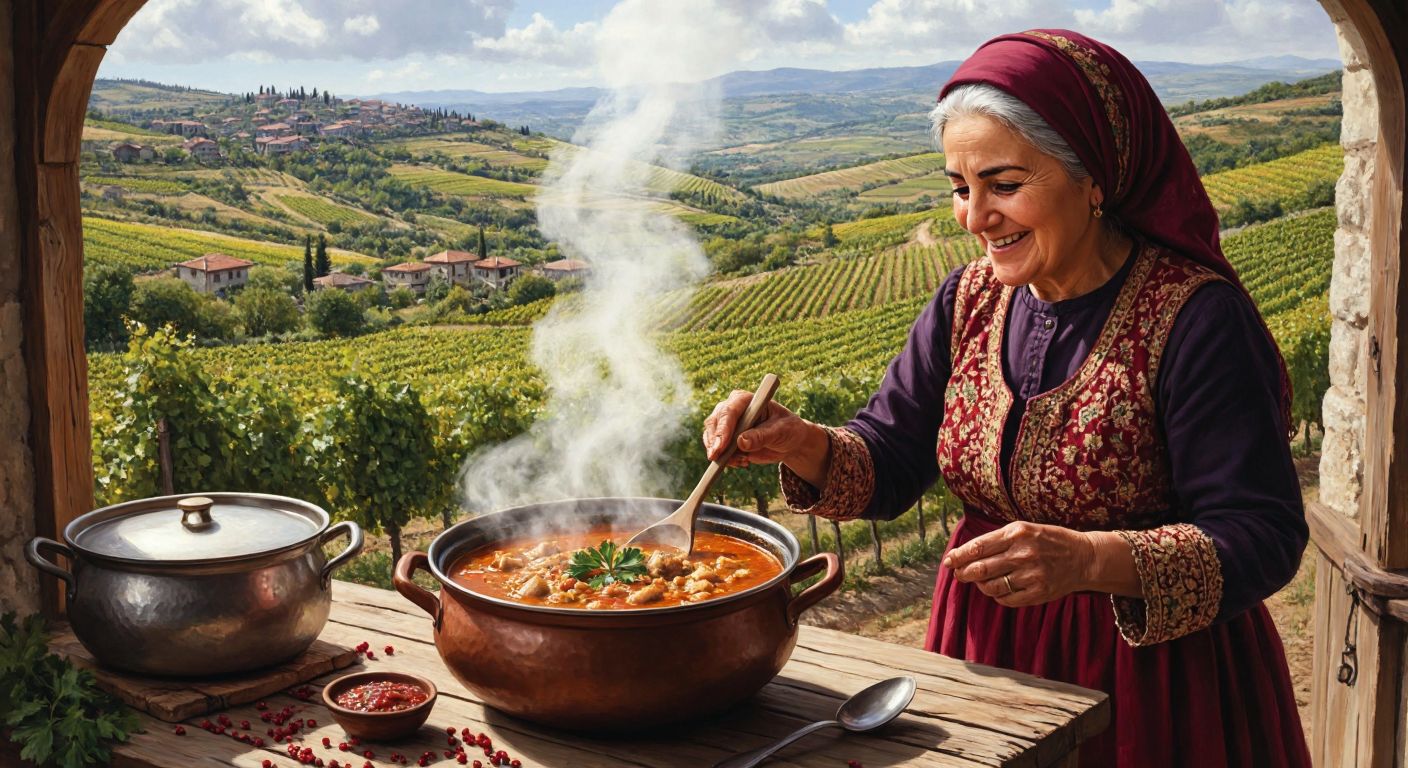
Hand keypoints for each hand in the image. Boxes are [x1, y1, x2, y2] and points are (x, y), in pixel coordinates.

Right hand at [702, 390, 812, 466]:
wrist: (789, 441)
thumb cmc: (787, 429)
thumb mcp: (780, 431)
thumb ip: (762, 436)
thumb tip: (741, 442)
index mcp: (746, 400)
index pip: (728, 412)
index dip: (722, 429)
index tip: (720, 446)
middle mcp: (732, 409)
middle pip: (714, 423)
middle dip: (714, 442)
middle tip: (717, 459)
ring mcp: (727, 424)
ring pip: (712, 438)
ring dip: (723, 454)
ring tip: (744, 461)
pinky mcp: (726, 439)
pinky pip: (717, 450)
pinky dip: (726, 459)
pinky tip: (744, 462)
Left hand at [941, 521, 1097, 606]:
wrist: (1083, 557)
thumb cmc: (1048, 541)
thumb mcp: (1024, 529)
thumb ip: (997, 539)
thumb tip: (966, 552)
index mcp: (1017, 533)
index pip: (978, 547)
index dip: (958, 556)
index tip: (948, 561)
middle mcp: (1023, 553)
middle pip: (980, 569)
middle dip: (963, 573)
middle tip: (958, 574)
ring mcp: (1031, 575)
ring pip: (991, 587)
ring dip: (980, 586)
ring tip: (980, 581)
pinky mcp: (1038, 593)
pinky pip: (1006, 599)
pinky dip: (997, 596)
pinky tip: (998, 589)